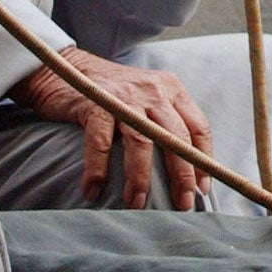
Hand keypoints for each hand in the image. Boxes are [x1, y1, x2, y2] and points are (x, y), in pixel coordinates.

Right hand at [11, 48, 212, 210]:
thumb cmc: (113, 93)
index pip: (198, 127)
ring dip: (141, 178)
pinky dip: (97, 170)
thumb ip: (165, 122)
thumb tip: (183, 170)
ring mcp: (126, 97)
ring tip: (136, 203)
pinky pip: (101, 143)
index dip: (203, 160)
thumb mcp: (148, 98)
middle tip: (182, 204)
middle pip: (176, 137)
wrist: (68, 68)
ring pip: (142, 142)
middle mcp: (154, 90)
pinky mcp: (97, 103)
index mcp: (172, 89)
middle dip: (182, 174)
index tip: (202, 188)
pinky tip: (93, 191)